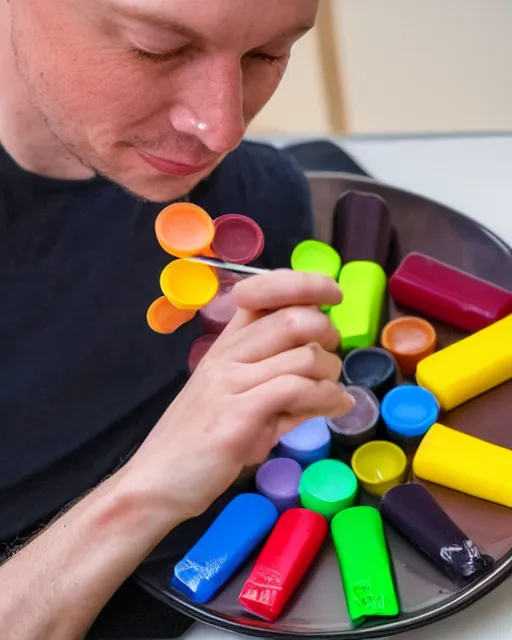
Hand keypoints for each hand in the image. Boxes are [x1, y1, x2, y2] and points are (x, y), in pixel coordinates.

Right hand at [124, 269, 354, 522]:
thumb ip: (281, 393)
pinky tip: (335, 407)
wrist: (156, 484)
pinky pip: (295, 389)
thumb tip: (329, 391)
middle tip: (331, 359)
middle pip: (292, 318)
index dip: (305, 284)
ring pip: (302, 355)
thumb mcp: (241, 408)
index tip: (331, 294)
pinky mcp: (237, 414)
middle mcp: (226, 355)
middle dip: (327, 334)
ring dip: (331, 374)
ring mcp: (229, 382)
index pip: (264, 293)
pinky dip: (327, 397)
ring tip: (333, 394)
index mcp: (225, 346)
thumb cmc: (199, 446)